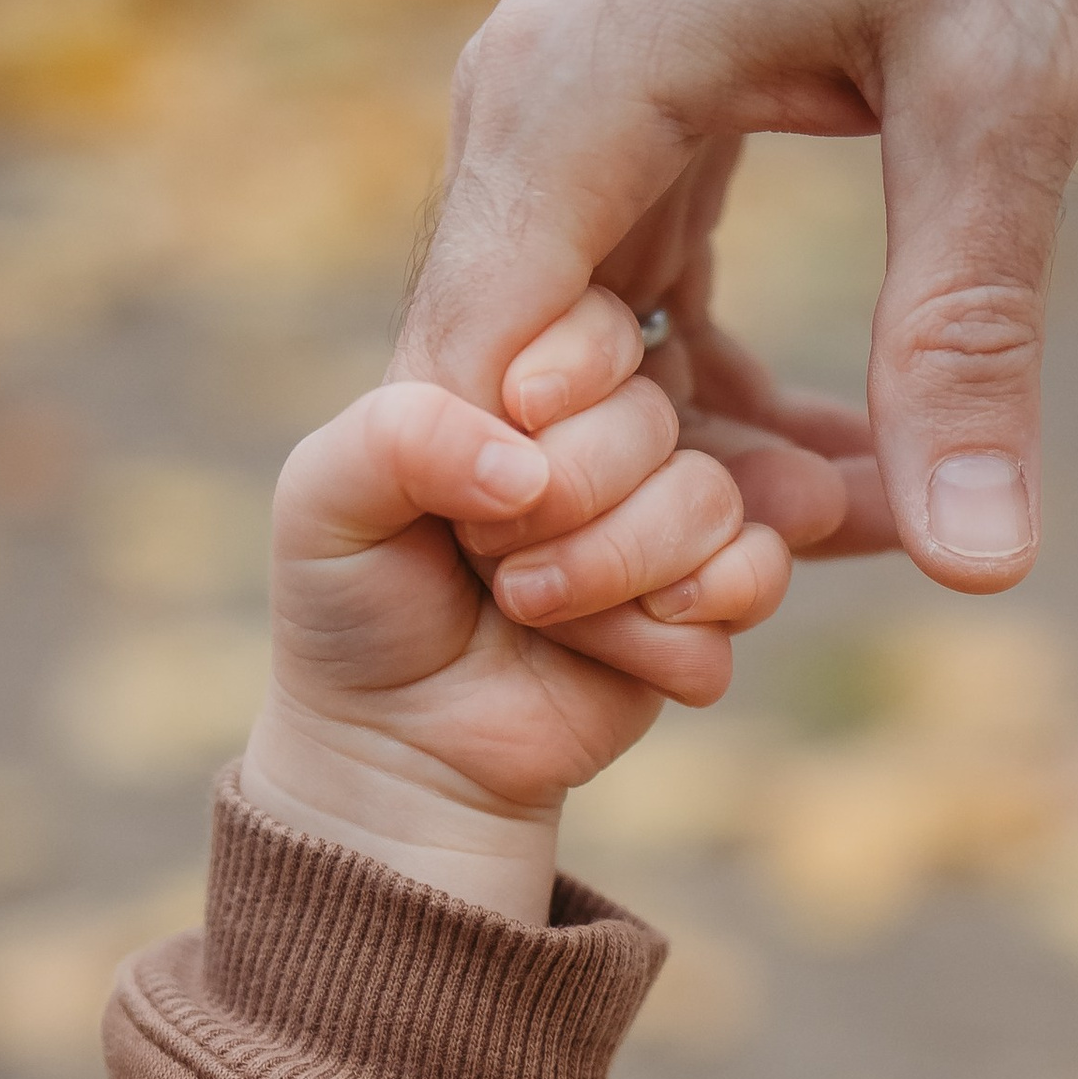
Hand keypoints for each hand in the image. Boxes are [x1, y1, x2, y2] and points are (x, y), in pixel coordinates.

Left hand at [243, 301, 789, 925]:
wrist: (400, 751)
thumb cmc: (353, 609)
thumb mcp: (325, 501)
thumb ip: (401, 435)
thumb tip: (529, 467)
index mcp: (520, 386)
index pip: (596, 328)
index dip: (562, 391)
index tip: (498, 454)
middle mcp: (600, 442)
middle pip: (658, 420)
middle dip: (574, 504)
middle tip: (494, 563)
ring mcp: (660, 521)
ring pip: (713, 501)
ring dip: (617, 572)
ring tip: (537, 612)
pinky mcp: (702, 607)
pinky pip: (752, 581)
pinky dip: (680, 632)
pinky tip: (617, 653)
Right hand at [394, 0, 1077, 590]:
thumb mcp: (1003, 90)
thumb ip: (966, 330)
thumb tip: (974, 571)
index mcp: (566, 105)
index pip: (473, 393)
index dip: (563, 538)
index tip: (714, 619)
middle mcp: (528, 117)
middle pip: (515, 400)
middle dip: (647, 527)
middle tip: (818, 590)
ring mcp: (571, 113)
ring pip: (582, 364)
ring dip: (699, 469)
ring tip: (864, 531)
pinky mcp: (635, 115)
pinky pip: (634, 304)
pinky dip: (721, 394)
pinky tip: (850, 462)